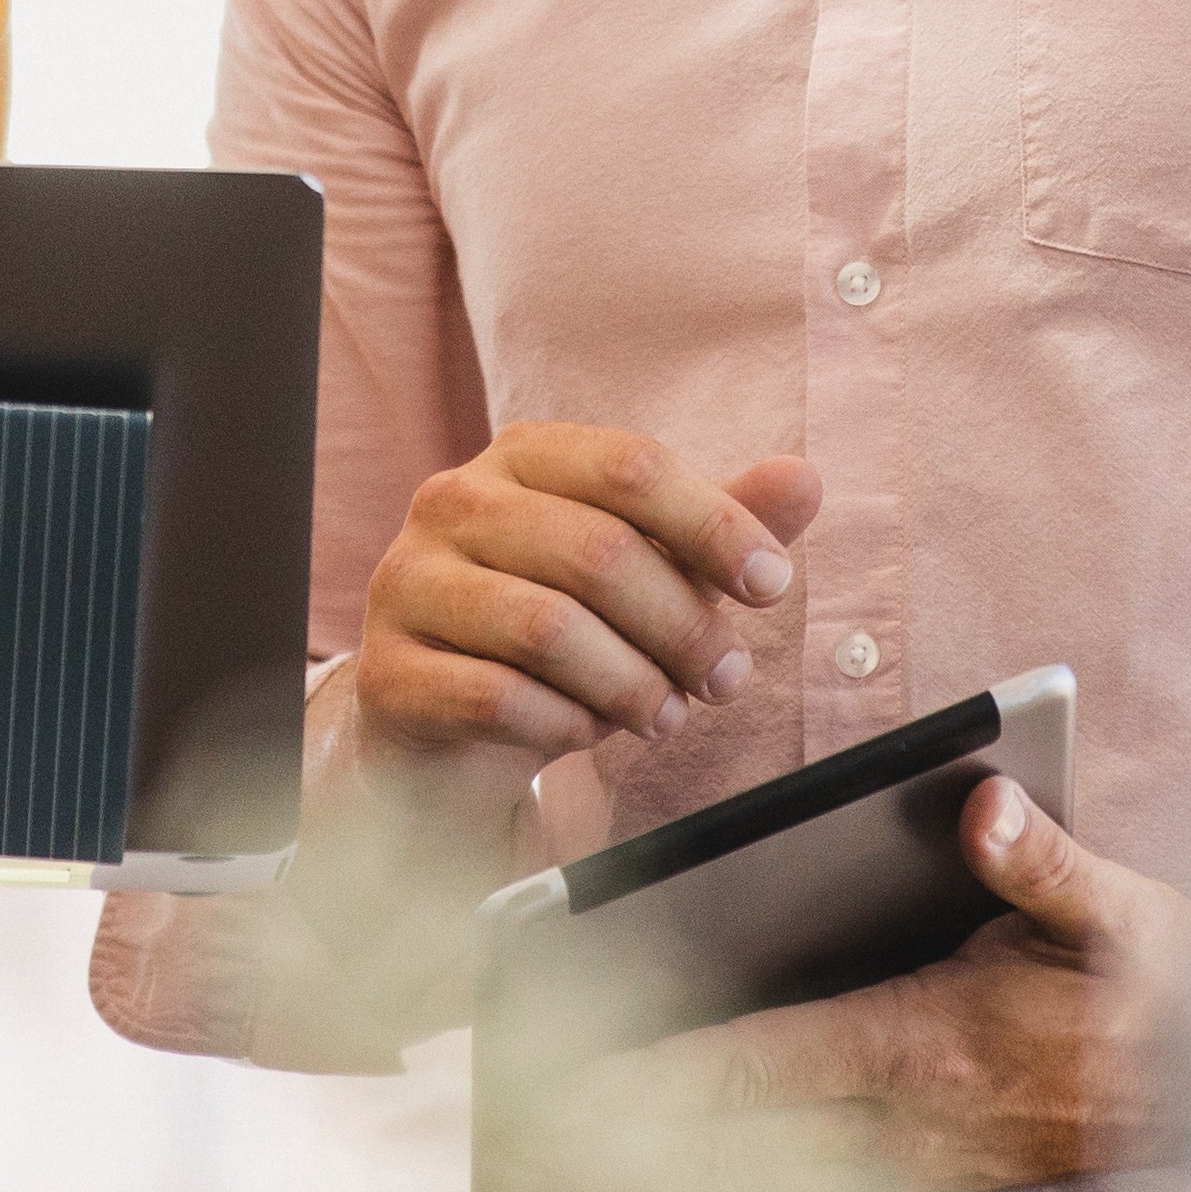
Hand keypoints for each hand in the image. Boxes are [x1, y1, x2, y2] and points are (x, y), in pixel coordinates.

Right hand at [346, 425, 826, 826]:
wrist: (447, 721)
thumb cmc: (558, 628)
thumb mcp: (645, 570)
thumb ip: (716, 523)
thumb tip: (803, 478)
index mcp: (522, 457)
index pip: (629, 465)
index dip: (714, 524)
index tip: (772, 585)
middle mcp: (454, 502)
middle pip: (597, 552)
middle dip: (683, 626)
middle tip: (726, 679)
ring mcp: (410, 583)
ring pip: (548, 630)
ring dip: (630, 685)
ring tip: (664, 715)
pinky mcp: (387, 670)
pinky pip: (497, 698)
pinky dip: (565, 726)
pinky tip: (586, 734)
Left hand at [549, 779, 1190, 1191]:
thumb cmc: (1160, 988)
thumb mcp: (1123, 914)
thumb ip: (1046, 864)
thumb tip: (984, 802)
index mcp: (925, 1042)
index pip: (758, 1062)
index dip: (659, 1078)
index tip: (567, 1081)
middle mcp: (901, 1110)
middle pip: (732, 1129)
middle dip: (628, 1131)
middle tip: (524, 1123)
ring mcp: (911, 1149)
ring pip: (762, 1161)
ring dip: (671, 1159)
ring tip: (567, 1146)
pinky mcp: (925, 1162)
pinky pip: (809, 1169)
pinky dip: (740, 1162)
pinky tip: (677, 1149)